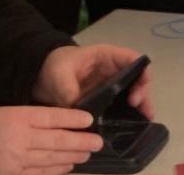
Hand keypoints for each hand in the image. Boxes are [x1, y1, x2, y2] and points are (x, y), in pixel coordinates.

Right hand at [0, 106, 101, 174]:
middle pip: (56, 140)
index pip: (51, 117)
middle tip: (98, 142)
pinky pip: (41, 172)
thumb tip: (60, 123)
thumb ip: (31, 118)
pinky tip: (68, 166)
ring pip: (52, 158)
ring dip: (73, 156)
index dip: (72, 119)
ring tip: (87, 153)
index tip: (89, 120)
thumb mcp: (7, 113)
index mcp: (18, 117)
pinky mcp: (14, 174)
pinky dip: (57, 169)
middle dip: (80, 142)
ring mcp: (17, 159)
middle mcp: (20, 138)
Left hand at [32, 45, 152, 119]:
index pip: (133, 60)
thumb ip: (70, 92)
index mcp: (106, 56)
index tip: (134, 96)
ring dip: (139, 106)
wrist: (39, 75)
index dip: (141, 75)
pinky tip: (129, 126)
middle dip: (143, 94)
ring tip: (144, 122)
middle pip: (137, 78)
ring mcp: (109, 84)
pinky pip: (118, 104)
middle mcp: (112, 69)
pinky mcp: (103, 98)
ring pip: (131, 92)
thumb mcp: (59, 76)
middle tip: (142, 112)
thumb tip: (81, 114)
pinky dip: (125, 114)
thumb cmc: (52, 66)